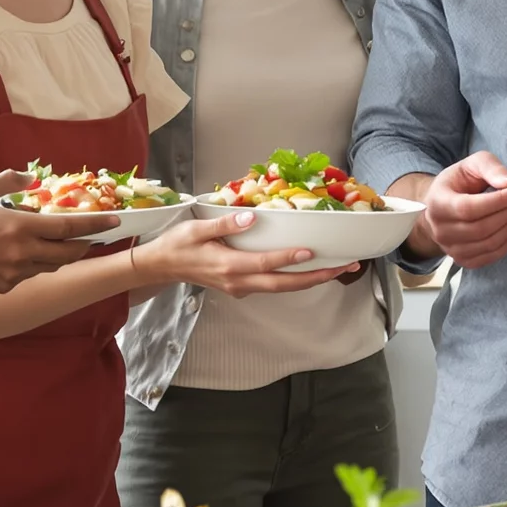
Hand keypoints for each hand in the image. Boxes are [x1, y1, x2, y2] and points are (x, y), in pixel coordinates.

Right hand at [0, 170, 118, 291]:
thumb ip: (9, 181)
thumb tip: (31, 177)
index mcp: (20, 227)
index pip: (69, 226)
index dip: (96, 225)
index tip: (115, 223)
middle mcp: (22, 253)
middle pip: (69, 253)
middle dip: (84, 245)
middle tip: (91, 237)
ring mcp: (14, 273)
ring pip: (50, 266)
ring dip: (59, 256)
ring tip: (57, 243)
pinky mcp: (4, 286)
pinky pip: (29, 275)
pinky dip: (34, 265)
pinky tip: (23, 256)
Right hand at [135, 213, 355, 295]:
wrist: (161, 267)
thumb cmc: (177, 244)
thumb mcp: (196, 229)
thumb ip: (225, 225)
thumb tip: (252, 218)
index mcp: (229, 266)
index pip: (265, 263)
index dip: (289, 259)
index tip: (311, 252)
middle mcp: (239, 281)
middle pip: (284, 284)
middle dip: (317, 277)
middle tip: (345, 267)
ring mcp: (242, 287)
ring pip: (282, 288)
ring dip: (311, 280)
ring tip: (338, 269)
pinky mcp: (242, 287)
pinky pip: (274, 285)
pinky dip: (295, 280)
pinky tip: (312, 271)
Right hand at [421, 152, 506, 268]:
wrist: (443, 205)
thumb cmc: (458, 183)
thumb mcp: (472, 165)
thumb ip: (491, 168)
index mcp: (437, 203)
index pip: (468, 208)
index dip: (497, 201)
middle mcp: (440, 230)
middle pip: (480, 229)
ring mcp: (450, 248)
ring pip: (488, 244)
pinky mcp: (463, 260)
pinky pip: (491, 256)